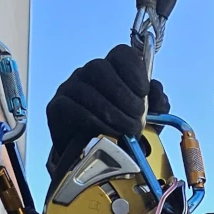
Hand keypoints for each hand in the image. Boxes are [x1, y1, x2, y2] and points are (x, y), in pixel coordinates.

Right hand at [46, 44, 148, 174]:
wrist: (95, 159)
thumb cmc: (123, 133)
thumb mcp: (149, 120)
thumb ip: (157, 104)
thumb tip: (157, 92)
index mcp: (113, 70)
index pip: (121, 54)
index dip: (134, 69)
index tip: (144, 92)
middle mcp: (88, 73)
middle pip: (100, 68)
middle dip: (123, 95)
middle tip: (137, 118)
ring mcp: (70, 88)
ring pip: (86, 89)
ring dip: (110, 111)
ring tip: (127, 130)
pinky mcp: (56, 108)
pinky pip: (72, 108)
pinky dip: (93, 121)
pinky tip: (107, 132)